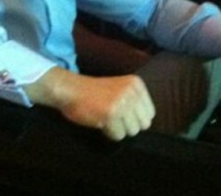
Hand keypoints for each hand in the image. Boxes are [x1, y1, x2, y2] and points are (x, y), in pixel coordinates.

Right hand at [25, 67, 154, 140]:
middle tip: (113, 116)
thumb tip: (146, 123)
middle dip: (128, 125)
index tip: (120, 111)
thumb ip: (135, 100)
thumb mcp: (121, 88)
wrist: (71, 89)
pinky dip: (109, 133)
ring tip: (106, 117)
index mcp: (136, 84)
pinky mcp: (110, 114)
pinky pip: (118, 136)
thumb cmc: (94, 91)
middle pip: (143, 125)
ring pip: (131, 132)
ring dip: (118, 129)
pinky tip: (100, 121)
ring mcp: (122, 103)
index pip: (150, 114)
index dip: (135, 117)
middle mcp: (132, 92)